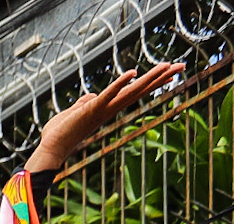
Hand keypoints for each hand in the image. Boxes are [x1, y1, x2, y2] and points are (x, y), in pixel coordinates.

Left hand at [28, 63, 183, 171]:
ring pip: (131, 91)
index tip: (171, 72)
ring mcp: (103, 109)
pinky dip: (119, 83)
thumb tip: (92, 95)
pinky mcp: (92, 109)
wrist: (51, 147)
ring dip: (150, 78)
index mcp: (109, 107)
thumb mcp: (75, 111)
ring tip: (168, 65)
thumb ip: (85, 102)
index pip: (135, 91)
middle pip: (141, 90)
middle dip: (162, 77)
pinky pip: (109, 94)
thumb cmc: (61, 132)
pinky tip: (133, 72)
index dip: (153, 81)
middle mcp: (111, 109)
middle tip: (183, 65)